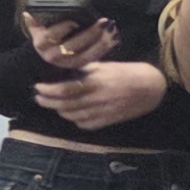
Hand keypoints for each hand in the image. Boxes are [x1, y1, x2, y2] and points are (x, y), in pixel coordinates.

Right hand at [27, 13, 116, 68]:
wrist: (41, 61)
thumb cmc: (44, 38)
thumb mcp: (36, 29)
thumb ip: (34, 21)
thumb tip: (28, 14)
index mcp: (41, 42)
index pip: (53, 35)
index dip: (64, 28)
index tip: (74, 21)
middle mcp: (52, 55)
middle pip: (73, 45)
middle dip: (90, 33)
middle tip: (104, 22)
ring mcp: (65, 63)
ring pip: (85, 55)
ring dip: (101, 43)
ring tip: (111, 30)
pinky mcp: (77, 67)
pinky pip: (92, 60)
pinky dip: (103, 50)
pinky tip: (113, 40)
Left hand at [36, 60, 168, 131]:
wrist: (151, 88)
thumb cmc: (128, 72)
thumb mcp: (106, 65)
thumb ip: (86, 69)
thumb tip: (65, 69)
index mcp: (96, 82)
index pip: (66, 89)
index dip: (49, 90)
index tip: (38, 86)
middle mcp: (97, 99)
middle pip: (65, 104)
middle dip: (48, 102)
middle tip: (38, 97)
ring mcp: (102, 112)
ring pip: (73, 116)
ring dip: (59, 110)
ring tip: (53, 104)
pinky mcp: (108, 121)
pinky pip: (85, 124)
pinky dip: (75, 120)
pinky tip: (72, 113)